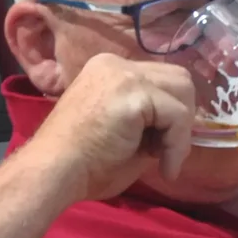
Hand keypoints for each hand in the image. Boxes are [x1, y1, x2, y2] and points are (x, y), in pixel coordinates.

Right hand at [15, 52, 200, 202]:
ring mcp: (124, 75)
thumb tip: (184, 124)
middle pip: (178, 80)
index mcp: (109, 70)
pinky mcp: (133, 93)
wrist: (53, 173)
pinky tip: (165, 167)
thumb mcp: (125, 130)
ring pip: (183, 94)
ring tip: (162, 158)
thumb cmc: (84, 163)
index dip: (171, 112)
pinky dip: (178, 145)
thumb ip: (151, 118)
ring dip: (180, 131)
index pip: (162, 80)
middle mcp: (115, 64)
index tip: (161, 144)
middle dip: (181, 117)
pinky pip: (178, 116)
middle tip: (165, 150)